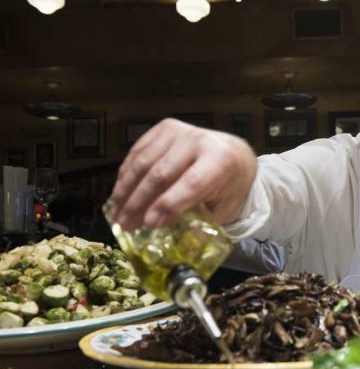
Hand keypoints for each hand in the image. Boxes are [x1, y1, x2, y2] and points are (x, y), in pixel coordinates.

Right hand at [110, 118, 256, 229]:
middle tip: (126, 224)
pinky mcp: (164, 128)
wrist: (233, 153)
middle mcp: (199, 141)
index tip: (150, 224)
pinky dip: (126, 175)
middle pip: (162, 173)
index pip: (191, 183)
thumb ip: (202, 220)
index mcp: (221, 160)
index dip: (168, 204)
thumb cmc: (228, 185)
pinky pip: (137, 152)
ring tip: (118, 215)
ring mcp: (179, 131)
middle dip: (140, 202)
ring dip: (126, 191)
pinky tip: (120, 195)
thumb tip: (176, 240)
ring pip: (144, 162)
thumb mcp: (225, 206)